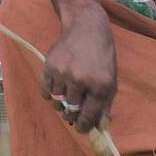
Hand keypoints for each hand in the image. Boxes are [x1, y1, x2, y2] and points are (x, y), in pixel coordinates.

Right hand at [40, 7, 115, 133]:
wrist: (87, 27)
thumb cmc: (102, 55)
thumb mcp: (111, 79)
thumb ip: (105, 104)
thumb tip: (100, 127)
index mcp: (100, 85)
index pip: (88, 116)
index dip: (83, 126)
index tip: (80, 128)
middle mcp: (81, 80)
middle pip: (71, 110)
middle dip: (72, 114)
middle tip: (73, 111)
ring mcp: (63, 72)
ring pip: (56, 101)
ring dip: (60, 102)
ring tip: (67, 95)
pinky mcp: (49, 66)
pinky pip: (45, 91)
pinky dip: (49, 94)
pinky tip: (57, 89)